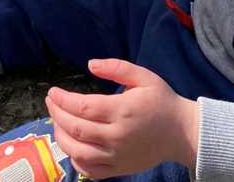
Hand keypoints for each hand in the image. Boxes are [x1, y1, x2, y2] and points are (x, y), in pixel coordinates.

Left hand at [45, 59, 198, 178]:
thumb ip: (117, 67)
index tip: (53, 92)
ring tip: (57, 122)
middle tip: (51, 102)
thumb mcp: (144, 77)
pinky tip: (72, 146)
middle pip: (75, 128)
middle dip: (56, 114)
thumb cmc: (162, 102)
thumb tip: (90, 64)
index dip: (62, 100)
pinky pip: (89, 170)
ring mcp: (117, 155)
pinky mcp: (119, 169)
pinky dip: (74, 160)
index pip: (82, 107)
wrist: (182, 133)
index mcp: (123, 110)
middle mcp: (117, 135)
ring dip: (61, 136)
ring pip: (77, 151)